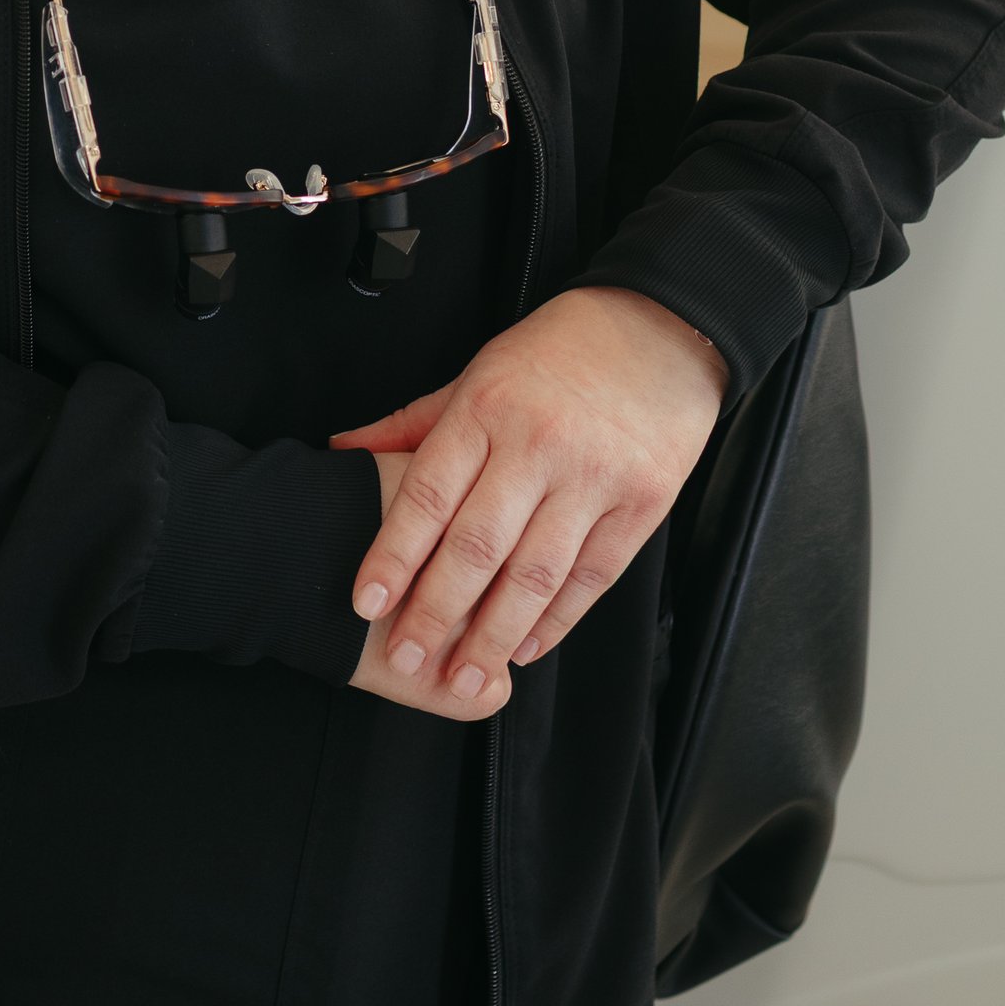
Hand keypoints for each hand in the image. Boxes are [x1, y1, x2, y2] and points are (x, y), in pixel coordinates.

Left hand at [333, 289, 727, 719]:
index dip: (394, 555)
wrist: (661, 327)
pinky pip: (592, 577)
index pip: (428, 494)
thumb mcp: (478, 371)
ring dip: (494, 635)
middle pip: (478, 546)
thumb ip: (413, 422)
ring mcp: (594, 477)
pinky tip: (526, 647)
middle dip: (437, 612)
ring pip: (534, 574)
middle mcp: (538, 445)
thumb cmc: (560, 350)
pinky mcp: (642, 503)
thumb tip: (343, 451)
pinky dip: (557, 621)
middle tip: (408, 657)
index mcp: (486, 408)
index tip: (367, 603)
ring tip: (465, 678)